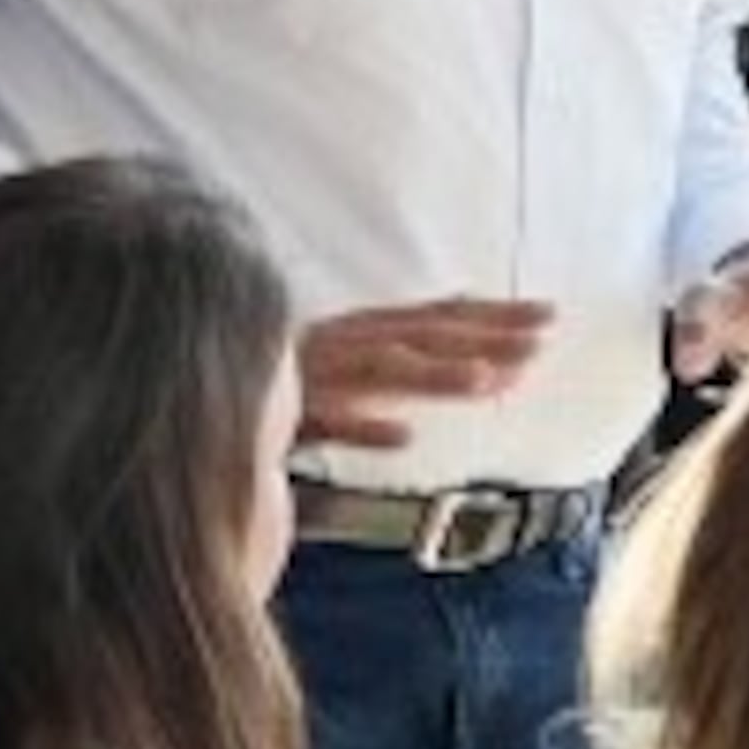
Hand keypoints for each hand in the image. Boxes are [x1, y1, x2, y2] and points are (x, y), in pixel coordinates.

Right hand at [297, 298, 552, 449]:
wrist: (201, 404)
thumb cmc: (273, 398)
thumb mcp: (337, 385)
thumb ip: (384, 393)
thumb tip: (436, 406)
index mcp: (360, 333)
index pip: (436, 316)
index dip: (491, 313)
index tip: (546, 315)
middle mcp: (344, 343)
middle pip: (423, 333)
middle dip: (483, 333)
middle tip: (542, 337)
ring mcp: (316, 374)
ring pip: (384, 367)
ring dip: (436, 371)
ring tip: (489, 379)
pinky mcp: (284, 412)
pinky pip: (326, 417)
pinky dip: (360, 423)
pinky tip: (399, 434)